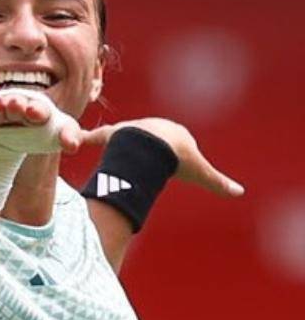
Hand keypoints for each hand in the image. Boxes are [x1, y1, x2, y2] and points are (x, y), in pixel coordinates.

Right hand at [0, 90, 82, 152]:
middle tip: (14, 106)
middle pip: (16, 105)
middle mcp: (16, 106)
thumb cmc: (38, 133)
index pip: (38, 109)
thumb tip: (72, 146)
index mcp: (37, 109)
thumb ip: (69, 137)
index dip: (36, 111)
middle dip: (15, 106)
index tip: (35, 114)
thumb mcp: (57, 136)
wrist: (10, 139)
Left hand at [79, 118, 244, 197]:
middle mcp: (153, 127)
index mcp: (174, 134)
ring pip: (127, 139)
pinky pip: (98, 136)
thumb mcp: (201, 172)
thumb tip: (239, 193)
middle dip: (148, 152)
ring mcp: (132, 128)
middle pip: (150, 141)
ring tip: (121, 165)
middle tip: (145, 169)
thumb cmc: (178, 158)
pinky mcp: (113, 133)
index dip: (170, 157)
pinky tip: (78, 143)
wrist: (154, 146)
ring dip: (124, 150)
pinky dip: (89, 139)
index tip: (169, 167)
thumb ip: (218, 183)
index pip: (173, 144)